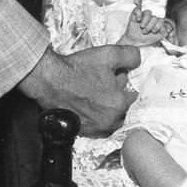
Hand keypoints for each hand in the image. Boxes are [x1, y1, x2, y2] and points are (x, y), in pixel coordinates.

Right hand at [17, 45, 138, 136]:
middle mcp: (110, 121)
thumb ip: (130, 57)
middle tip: (106, 87)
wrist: (49, 80)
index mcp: (119, 104)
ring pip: (111, 120)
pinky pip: (97, 126)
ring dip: (108, 110)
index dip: (126, 86)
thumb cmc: (77, 68)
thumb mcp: (109, 54)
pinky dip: (96, 117)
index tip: (117, 80)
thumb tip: (138, 61)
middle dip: (118, 99)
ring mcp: (95, 129)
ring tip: (97, 96)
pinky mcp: (82, 132)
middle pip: (123, 110)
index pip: (135, 97)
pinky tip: (88, 105)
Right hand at [120, 8, 170, 44]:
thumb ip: (163, 33)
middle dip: (150, 26)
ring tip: (142, 27)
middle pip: (154, 17)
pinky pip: (138, 9)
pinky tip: (138, 20)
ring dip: (145, 21)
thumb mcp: (156, 38)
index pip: (161, 20)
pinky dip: (139, 14)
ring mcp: (143, 15)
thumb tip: (168, 30)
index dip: (159, 26)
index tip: (154, 32)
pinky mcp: (135, 14)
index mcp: (157, 22)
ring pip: (148, 12)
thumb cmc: (146, 38)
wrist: (135, 40)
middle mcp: (151, 18)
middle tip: (146, 32)